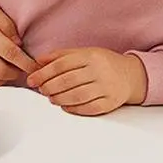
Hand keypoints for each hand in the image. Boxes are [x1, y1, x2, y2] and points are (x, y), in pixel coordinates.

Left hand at [26, 48, 147, 115]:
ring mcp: (106, 87)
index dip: (43, 73)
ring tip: (51, 98)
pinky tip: (65, 106)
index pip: (61, 64)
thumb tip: (37, 61)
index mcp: (91, 56)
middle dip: (49, 87)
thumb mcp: (83, 53)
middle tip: (42, 90)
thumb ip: (60, 56)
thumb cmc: (101, 64)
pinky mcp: (110, 102)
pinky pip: (89, 108)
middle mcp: (99, 70)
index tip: (32, 80)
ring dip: (59, 99)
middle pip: (67, 81)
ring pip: (76, 96)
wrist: (131, 75)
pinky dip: (73, 109)